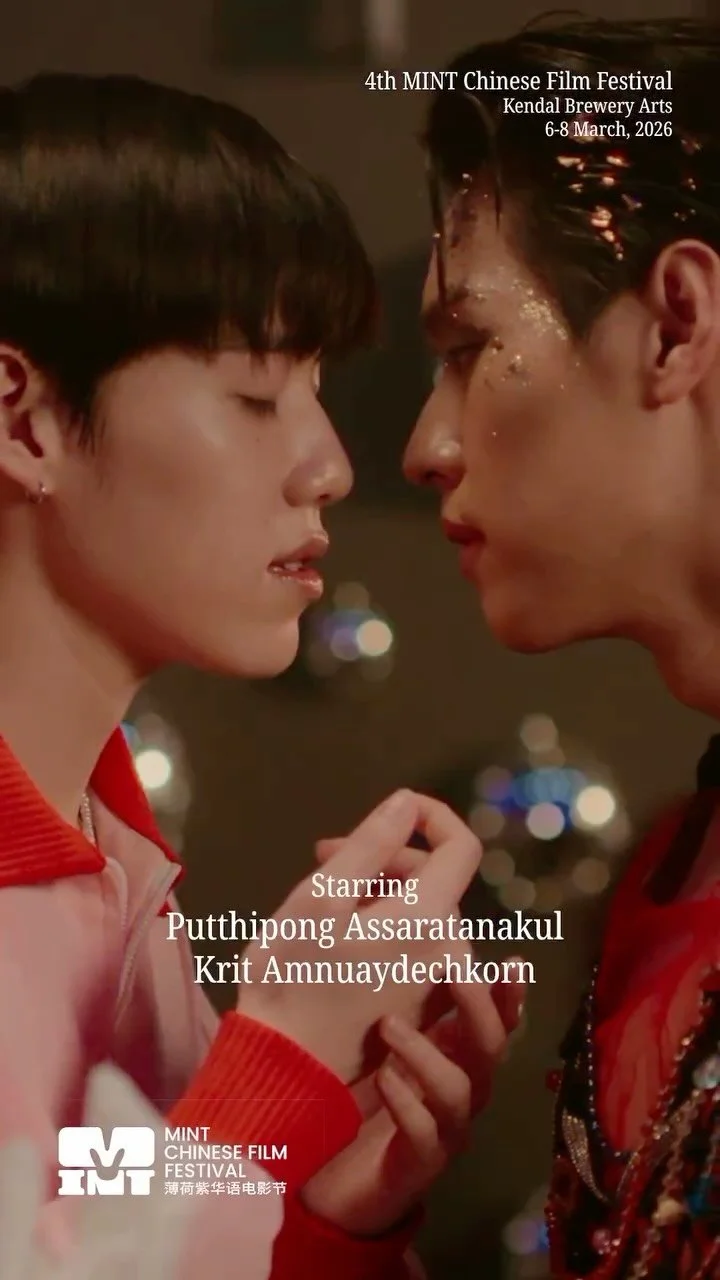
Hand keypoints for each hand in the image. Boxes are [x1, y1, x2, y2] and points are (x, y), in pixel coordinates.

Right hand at [237, 791, 480, 1082]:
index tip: (392, 810)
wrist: (285, 1072)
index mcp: (427, 918)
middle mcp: (445, 951)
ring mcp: (434, 985)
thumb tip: (407, 803)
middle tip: (321, 856)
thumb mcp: (320, 897)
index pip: (461, 847)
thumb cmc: (293, 979)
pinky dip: (388, 926)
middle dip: (386, 855)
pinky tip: (341, 934)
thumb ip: (371, 845)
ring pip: (422, 913)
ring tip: (324, 896)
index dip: (433, 816)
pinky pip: (417, 947)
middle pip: (436, 878)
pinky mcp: (417, 1009)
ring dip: (382, 891)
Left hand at [301, 967, 523, 1235]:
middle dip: (478, 1008)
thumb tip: (410, 950)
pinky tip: (384, 1081)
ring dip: (425, 1052)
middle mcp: (464, 1092)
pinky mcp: (420, 1165)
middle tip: (454, 971)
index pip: (496, 1023)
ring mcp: (446, 1131)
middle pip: (489, 1049)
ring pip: (458, 1091)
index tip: (513, 962)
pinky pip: (425, 1135)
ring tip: (387, 1024)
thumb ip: (405, 1006)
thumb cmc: (368, 1101)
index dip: (509, 997)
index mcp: (458, 1059)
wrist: (344, 1186)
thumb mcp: (387, 1048)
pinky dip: (407, 1104)